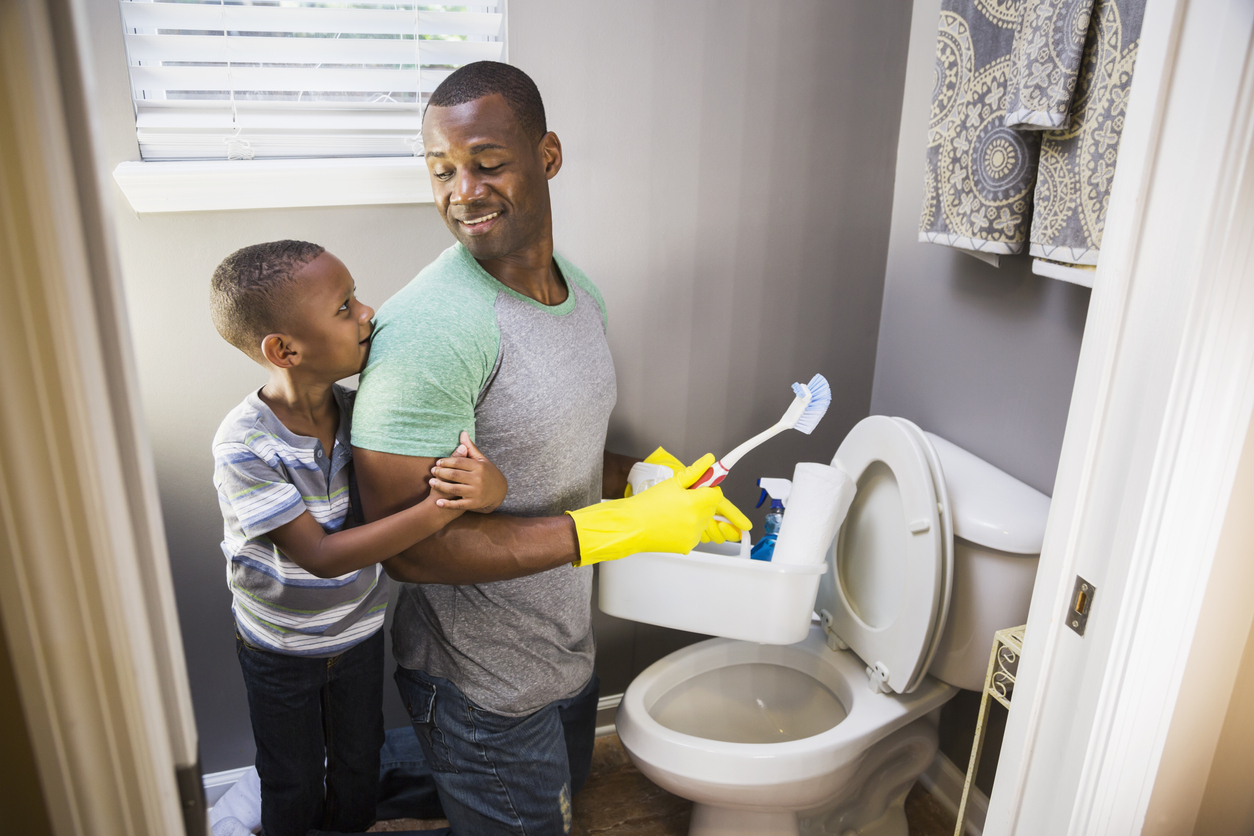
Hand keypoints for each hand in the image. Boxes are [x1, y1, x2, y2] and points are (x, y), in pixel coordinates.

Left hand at [428, 431, 507, 512]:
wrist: (500, 492)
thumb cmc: (488, 473)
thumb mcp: (481, 460)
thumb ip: (470, 447)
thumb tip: (462, 432)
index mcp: (479, 466)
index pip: (459, 462)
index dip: (446, 462)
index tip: (438, 462)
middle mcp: (478, 479)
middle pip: (454, 474)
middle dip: (441, 472)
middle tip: (433, 471)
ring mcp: (476, 492)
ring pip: (454, 489)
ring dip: (440, 486)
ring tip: (431, 482)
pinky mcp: (474, 503)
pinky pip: (458, 505)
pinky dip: (447, 505)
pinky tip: (438, 502)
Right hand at [632, 446, 749, 543]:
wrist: (632, 526)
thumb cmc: (647, 504)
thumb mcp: (672, 483)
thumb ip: (695, 471)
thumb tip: (709, 460)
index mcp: (694, 503)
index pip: (717, 494)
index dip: (708, 488)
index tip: (699, 488)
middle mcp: (696, 521)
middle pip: (711, 508)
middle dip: (701, 502)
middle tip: (682, 499)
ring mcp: (693, 535)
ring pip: (704, 521)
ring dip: (695, 516)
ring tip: (675, 512)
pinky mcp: (688, 546)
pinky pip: (696, 534)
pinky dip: (689, 529)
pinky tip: (673, 524)